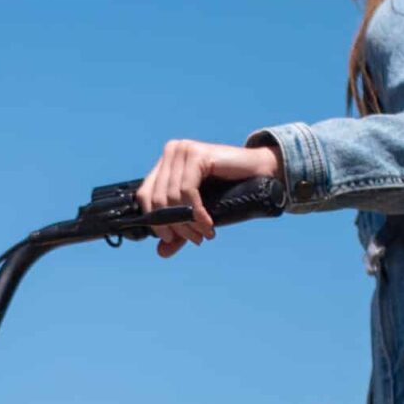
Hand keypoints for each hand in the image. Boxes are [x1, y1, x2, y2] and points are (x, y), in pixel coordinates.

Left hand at [135, 140, 282, 257]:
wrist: (259, 172)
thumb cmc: (228, 190)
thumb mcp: (197, 213)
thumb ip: (178, 229)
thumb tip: (161, 252)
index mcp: (164, 163)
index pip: (144, 196)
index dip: (155, 221)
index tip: (172, 239)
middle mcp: (170, 152)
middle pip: (157, 199)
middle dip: (175, 225)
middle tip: (194, 239)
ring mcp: (182, 150)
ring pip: (172, 196)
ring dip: (188, 222)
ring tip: (203, 234)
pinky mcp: (196, 154)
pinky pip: (187, 190)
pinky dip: (196, 212)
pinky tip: (207, 223)